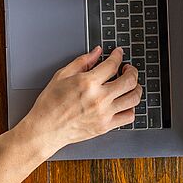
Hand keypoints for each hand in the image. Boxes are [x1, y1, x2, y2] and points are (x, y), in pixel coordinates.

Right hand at [17, 46, 140, 153]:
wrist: (45, 129)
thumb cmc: (50, 104)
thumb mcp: (61, 76)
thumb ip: (82, 62)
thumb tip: (96, 52)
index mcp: (88, 83)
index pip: (112, 64)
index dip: (118, 55)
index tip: (118, 54)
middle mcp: (99, 98)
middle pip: (130, 80)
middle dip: (132, 71)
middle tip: (128, 69)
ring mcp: (104, 113)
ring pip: (134, 98)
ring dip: (136, 88)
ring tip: (131, 85)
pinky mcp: (106, 126)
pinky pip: (129, 116)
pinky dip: (131, 108)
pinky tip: (124, 104)